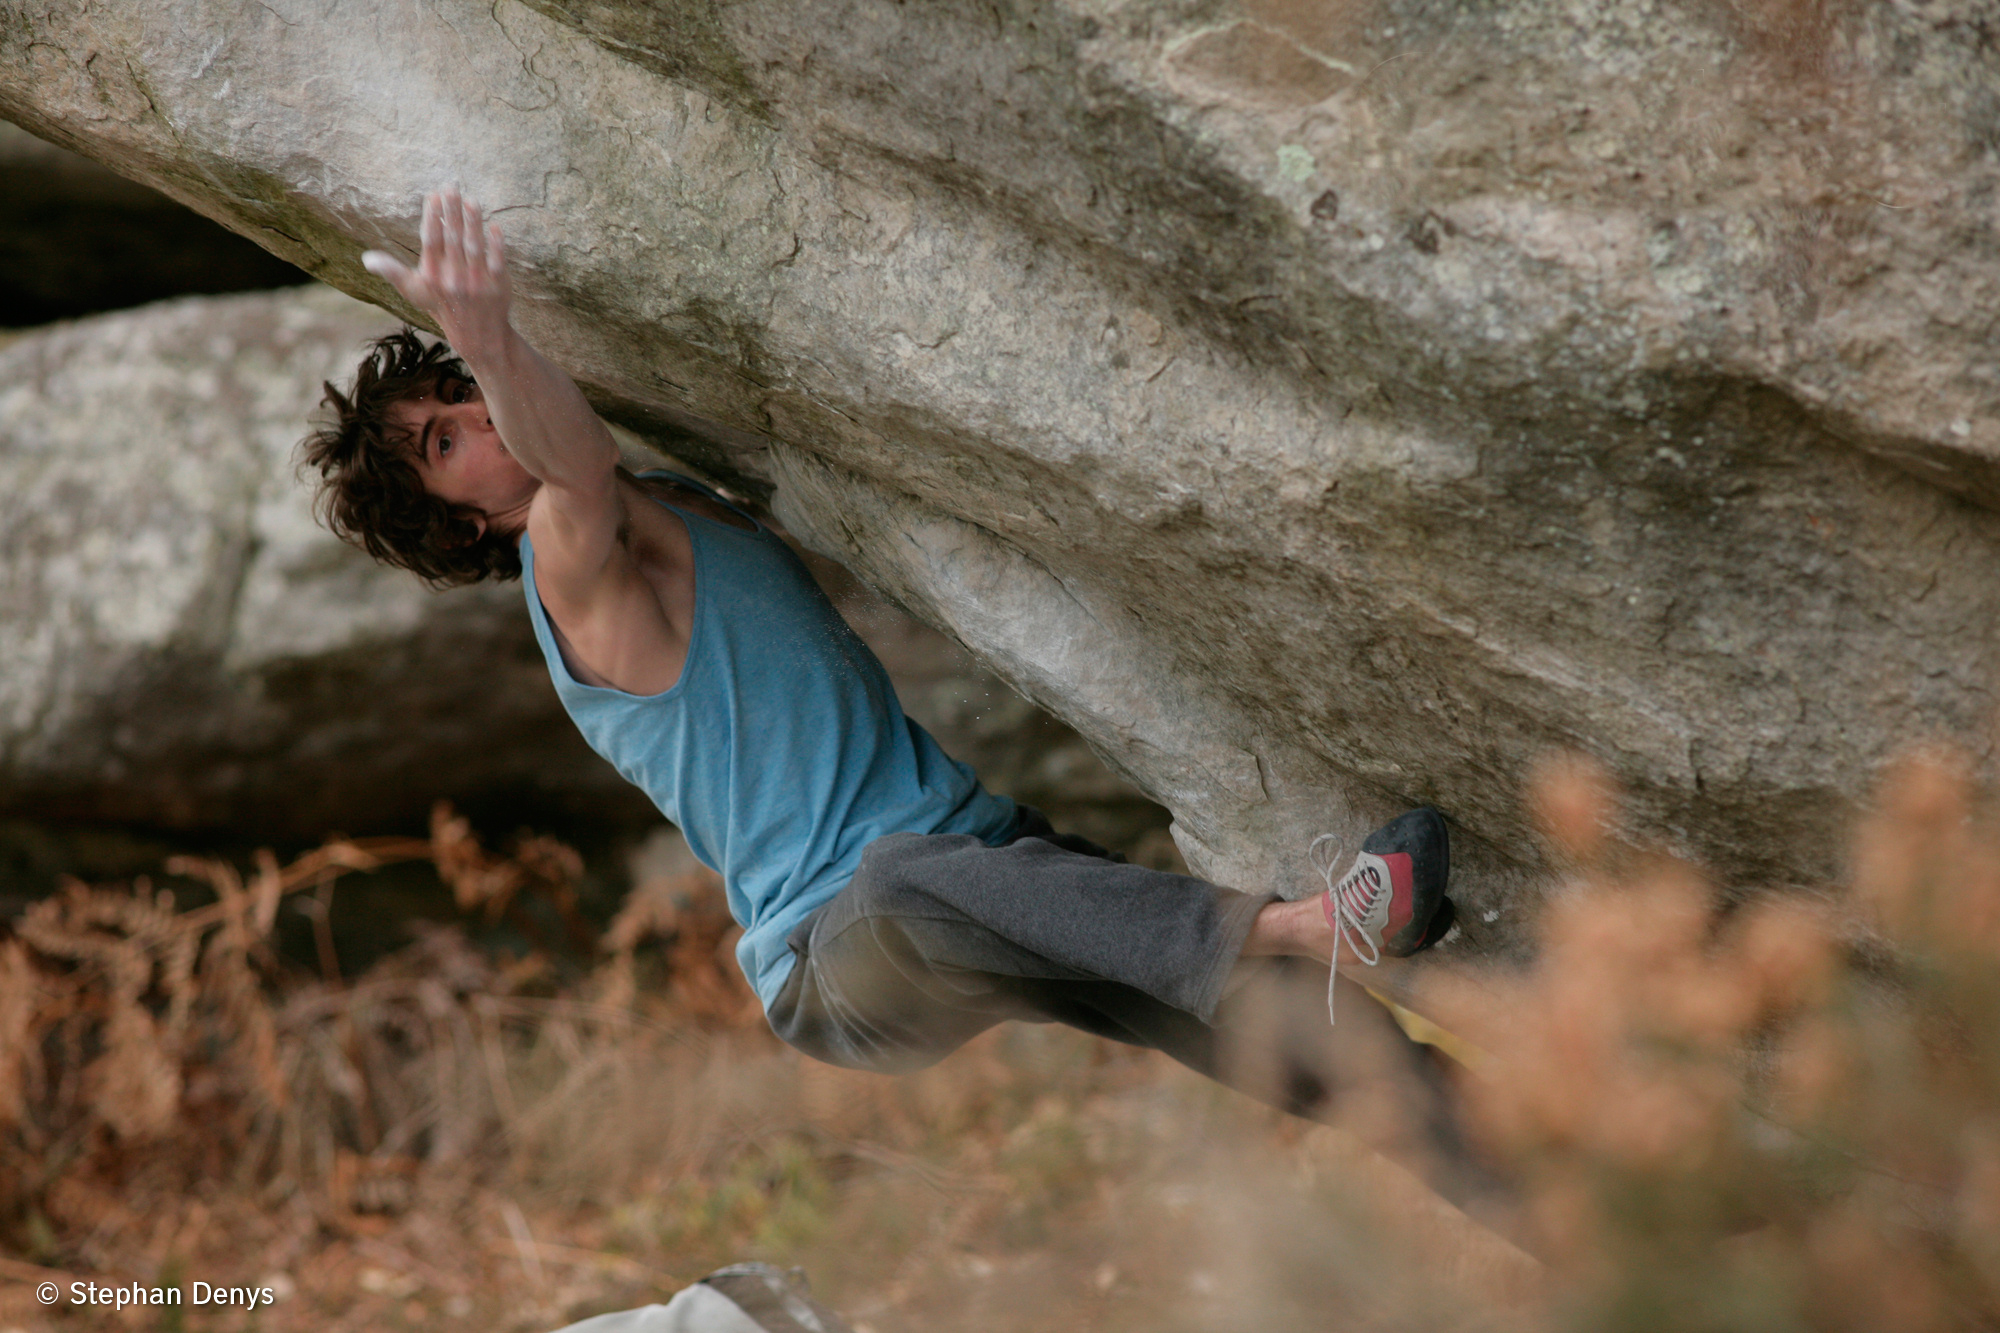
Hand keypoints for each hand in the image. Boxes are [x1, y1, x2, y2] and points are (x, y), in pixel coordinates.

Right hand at [362, 186, 511, 356]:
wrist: (477, 334)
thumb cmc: (441, 306)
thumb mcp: (414, 292)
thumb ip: (393, 272)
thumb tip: (366, 259)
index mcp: (433, 275)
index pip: (431, 240)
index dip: (432, 217)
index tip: (433, 195)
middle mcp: (454, 278)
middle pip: (452, 238)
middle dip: (452, 211)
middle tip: (452, 186)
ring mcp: (477, 282)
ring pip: (474, 246)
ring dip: (473, 221)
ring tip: (472, 200)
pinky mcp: (498, 285)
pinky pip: (497, 260)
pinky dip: (495, 243)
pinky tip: (493, 225)